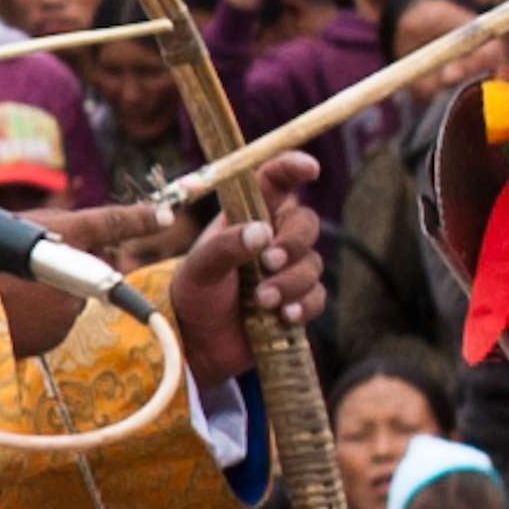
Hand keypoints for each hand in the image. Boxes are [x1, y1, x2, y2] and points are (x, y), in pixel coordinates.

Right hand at [0, 202, 175, 358]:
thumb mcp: (10, 231)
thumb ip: (49, 233)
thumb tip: (80, 242)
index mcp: (63, 232)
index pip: (111, 221)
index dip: (140, 218)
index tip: (165, 216)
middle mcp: (75, 266)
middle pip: (94, 263)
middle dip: (77, 263)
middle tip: (34, 265)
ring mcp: (70, 302)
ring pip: (75, 295)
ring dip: (55, 292)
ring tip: (15, 292)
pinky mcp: (58, 332)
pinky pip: (59, 321)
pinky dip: (43, 317)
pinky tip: (16, 313)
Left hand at [165, 153, 325, 385]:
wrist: (195, 341)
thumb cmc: (194, 293)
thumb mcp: (198, 268)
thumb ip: (224, 247)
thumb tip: (262, 233)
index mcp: (248, 217)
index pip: (275, 181)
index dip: (293, 167)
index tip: (310, 169)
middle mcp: (273, 238)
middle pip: (306, 224)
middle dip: (293, 243)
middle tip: (269, 262)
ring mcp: (288, 270)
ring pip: (312, 264)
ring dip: (291, 282)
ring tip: (262, 300)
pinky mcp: (296, 302)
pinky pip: (315, 297)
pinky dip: (303, 306)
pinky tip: (284, 316)